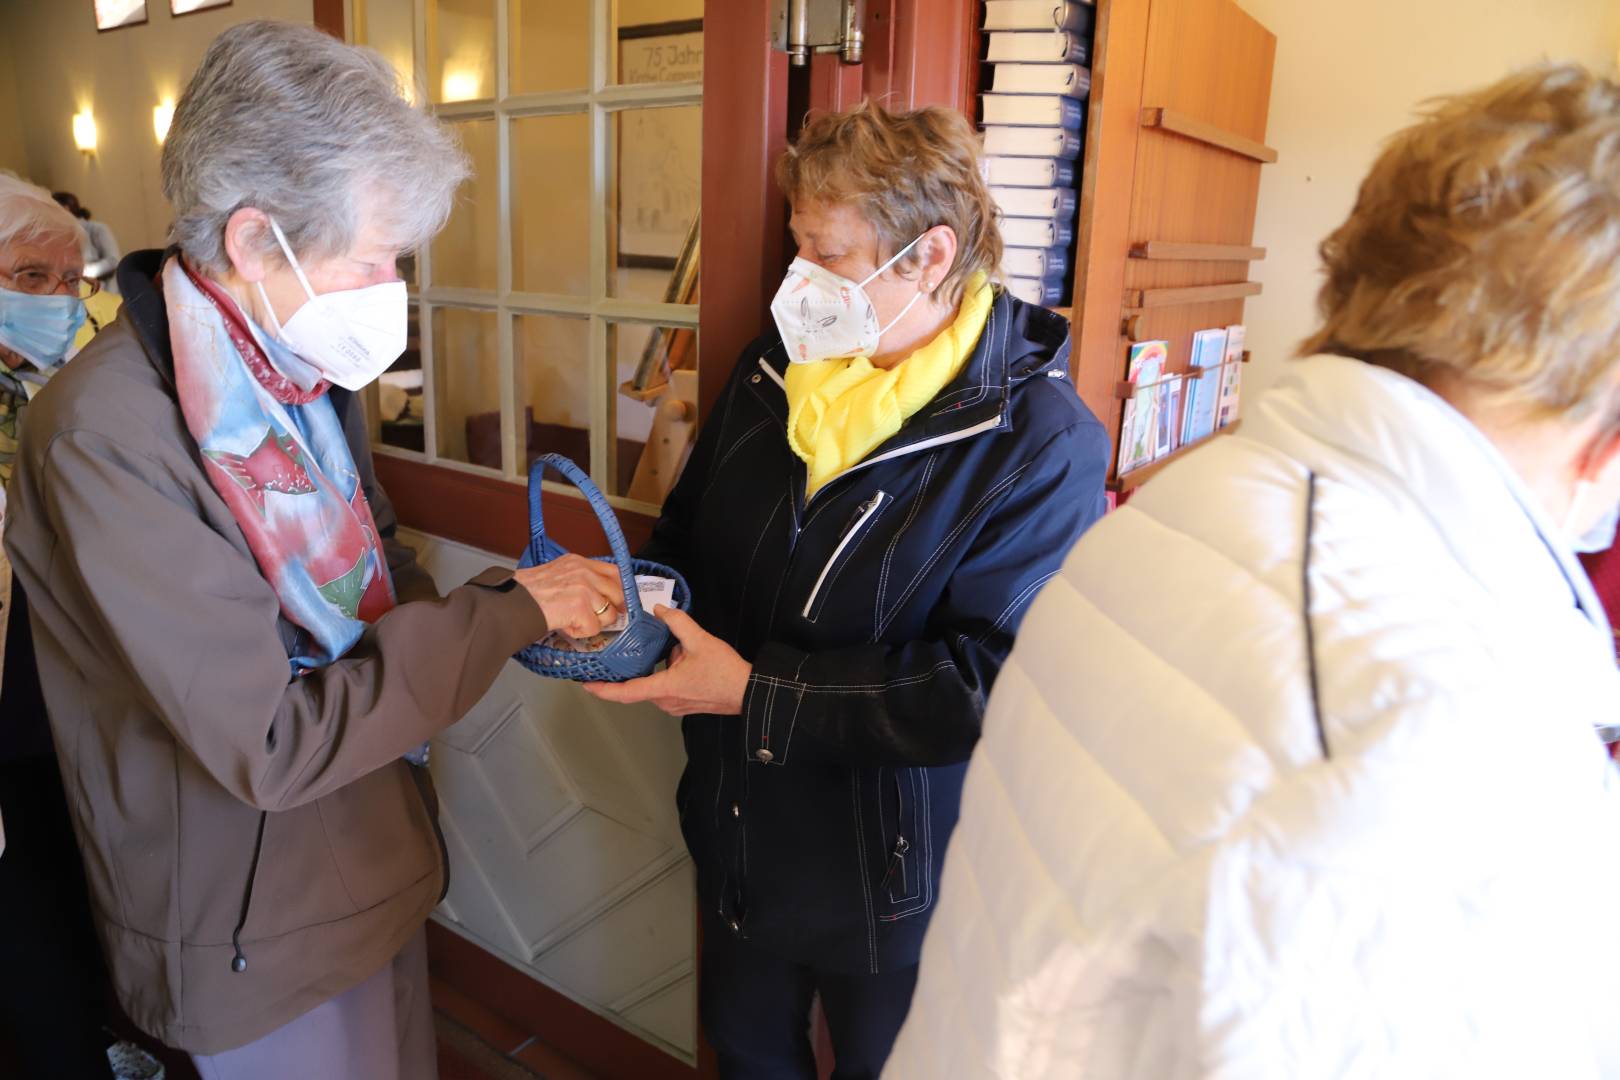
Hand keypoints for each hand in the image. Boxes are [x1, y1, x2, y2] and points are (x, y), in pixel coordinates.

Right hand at [513, 554, 624, 639]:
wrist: (509, 602)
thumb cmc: (525, 593)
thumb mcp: (556, 574)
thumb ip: (579, 579)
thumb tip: (599, 595)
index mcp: (577, 561)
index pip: (614, 572)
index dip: (619, 590)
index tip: (617, 602)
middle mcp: (583, 571)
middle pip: (617, 594)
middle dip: (609, 610)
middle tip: (596, 618)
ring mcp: (583, 588)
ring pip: (608, 614)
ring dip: (591, 623)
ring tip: (571, 620)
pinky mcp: (580, 607)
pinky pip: (593, 628)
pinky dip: (579, 632)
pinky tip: (564, 625)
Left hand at [583, 606, 749, 716]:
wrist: (748, 691)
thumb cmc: (725, 672)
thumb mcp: (700, 640)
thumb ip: (677, 623)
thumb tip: (660, 610)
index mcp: (664, 688)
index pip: (625, 693)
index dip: (602, 690)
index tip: (586, 684)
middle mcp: (665, 701)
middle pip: (640, 683)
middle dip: (642, 665)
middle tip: (637, 649)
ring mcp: (675, 705)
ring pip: (655, 683)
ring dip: (661, 667)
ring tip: (679, 651)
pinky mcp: (684, 704)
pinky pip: (667, 687)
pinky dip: (669, 673)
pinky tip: (686, 659)